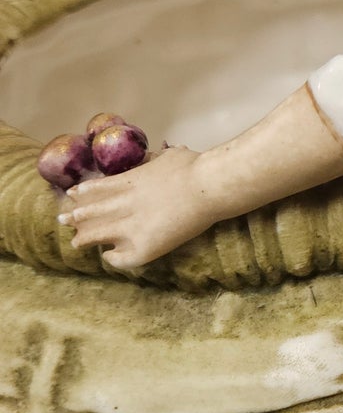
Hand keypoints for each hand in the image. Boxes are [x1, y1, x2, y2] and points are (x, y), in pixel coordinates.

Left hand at [59, 146, 218, 269]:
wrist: (208, 186)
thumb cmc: (194, 166)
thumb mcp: (170, 156)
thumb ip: (160, 158)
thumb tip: (165, 153)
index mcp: (128, 182)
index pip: (95, 189)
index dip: (82, 193)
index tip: (72, 196)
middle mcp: (123, 204)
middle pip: (90, 212)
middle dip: (74, 217)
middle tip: (64, 220)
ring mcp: (131, 226)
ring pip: (97, 236)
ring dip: (84, 239)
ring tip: (76, 243)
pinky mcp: (145, 246)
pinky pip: (121, 259)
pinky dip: (113, 259)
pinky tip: (110, 257)